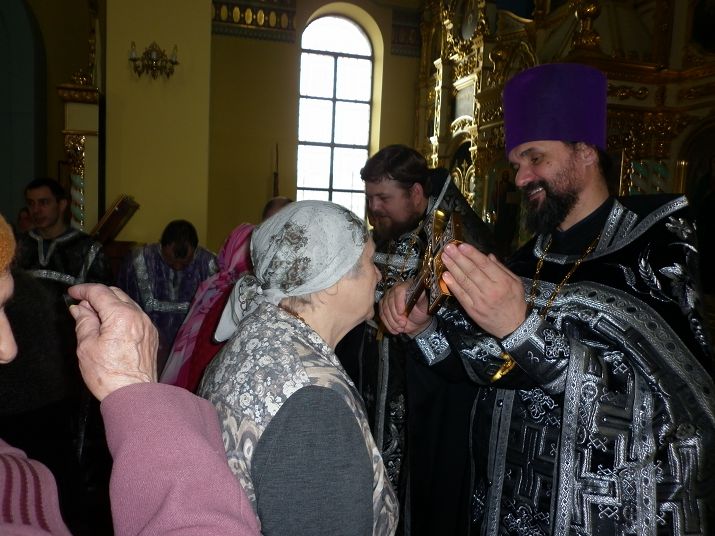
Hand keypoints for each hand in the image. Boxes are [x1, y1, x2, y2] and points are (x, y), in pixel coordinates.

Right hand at [68, 284, 156, 400]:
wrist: (134, 395)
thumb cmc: (109, 375)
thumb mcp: (86, 347)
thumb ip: (84, 322)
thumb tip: (79, 309)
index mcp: (121, 316)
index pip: (100, 292)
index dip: (83, 290)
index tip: (73, 293)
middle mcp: (138, 316)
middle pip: (116, 294)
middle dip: (97, 296)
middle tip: (81, 306)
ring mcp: (147, 325)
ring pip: (127, 304)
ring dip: (110, 305)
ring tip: (94, 318)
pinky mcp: (151, 335)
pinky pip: (135, 317)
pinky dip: (121, 315)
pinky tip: (110, 327)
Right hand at [378, 280, 431, 335]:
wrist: (417, 321)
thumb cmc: (421, 312)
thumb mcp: (425, 305)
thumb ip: (421, 298)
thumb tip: (419, 292)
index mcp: (407, 286)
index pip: (399, 290)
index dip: (399, 302)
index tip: (402, 312)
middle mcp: (396, 289)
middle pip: (390, 301)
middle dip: (396, 316)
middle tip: (403, 323)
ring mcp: (388, 297)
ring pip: (385, 309)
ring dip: (393, 321)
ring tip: (401, 327)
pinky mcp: (383, 305)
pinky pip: (382, 315)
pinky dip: (388, 324)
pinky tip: (395, 328)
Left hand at [441, 243, 526, 337]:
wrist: (514, 327)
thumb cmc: (515, 302)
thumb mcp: (516, 282)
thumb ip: (502, 269)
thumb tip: (488, 256)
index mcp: (502, 282)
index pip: (484, 265)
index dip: (472, 254)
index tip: (461, 245)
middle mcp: (490, 290)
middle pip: (471, 271)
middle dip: (458, 258)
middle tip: (448, 248)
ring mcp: (480, 301)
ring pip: (464, 282)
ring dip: (452, 268)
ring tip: (444, 257)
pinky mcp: (472, 310)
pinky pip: (460, 295)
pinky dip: (452, 285)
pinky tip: (445, 276)